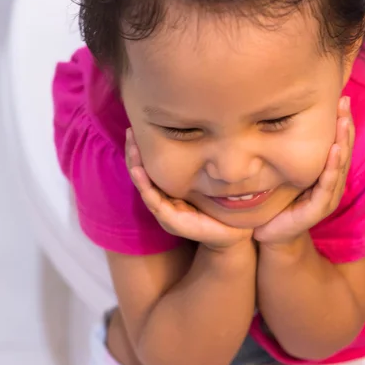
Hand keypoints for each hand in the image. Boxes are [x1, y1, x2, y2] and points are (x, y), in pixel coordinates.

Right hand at [126, 129, 253, 249]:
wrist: (233, 235)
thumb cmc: (221, 208)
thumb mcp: (207, 183)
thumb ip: (197, 168)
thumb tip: (196, 138)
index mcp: (169, 194)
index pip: (149, 170)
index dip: (141, 152)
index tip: (136, 130)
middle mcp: (163, 203)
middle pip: (142, 176)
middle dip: (134, 155)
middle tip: (130, 132)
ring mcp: (165, 213)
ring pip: (144, 187)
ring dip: (136, 167)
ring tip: (132, 149)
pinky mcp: (172, 222)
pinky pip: (154, 202)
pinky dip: (145, 186)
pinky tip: (139, 171)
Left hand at [254, 96, 353, 246]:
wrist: (269, 235)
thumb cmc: (276, 202)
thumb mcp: (283, 171)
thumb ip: (287, 151)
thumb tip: (277, 118)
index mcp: (325, 174)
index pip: (337, 143)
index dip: (340, 122)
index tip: (340, 97)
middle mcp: (330, 184)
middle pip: (343, 149)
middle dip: (345, 125)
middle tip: (344, 101)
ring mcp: (327, 197)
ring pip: (339, 165)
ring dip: (343, 141)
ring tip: (343, 121)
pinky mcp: (318, 210)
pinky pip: (327, 184)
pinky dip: (332, 166)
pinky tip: (334, 150)